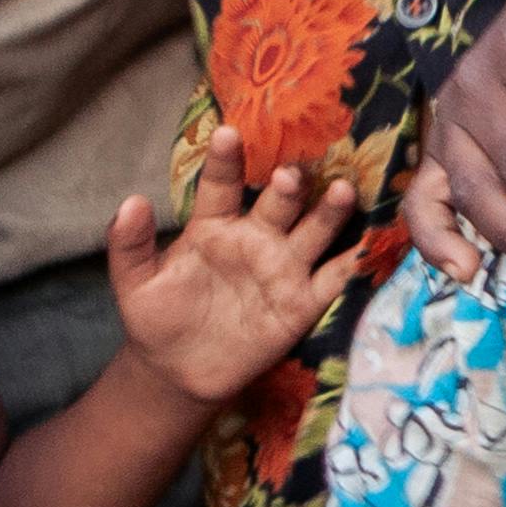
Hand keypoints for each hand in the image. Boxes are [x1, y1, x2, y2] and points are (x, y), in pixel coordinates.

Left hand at [104, 125, 366, 405]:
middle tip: (292, 173)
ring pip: (314, 231)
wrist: (179, 372)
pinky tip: (375, 241)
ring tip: (342, 190)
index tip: (228, 134)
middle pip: (279, 204)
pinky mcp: (304, 301)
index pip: (220, 187)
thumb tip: (130, 202)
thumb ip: (130, 245)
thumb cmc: (156, 319)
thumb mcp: (134, 284)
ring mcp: (284, 267)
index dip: (225, 162)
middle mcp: (257, 237)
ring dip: (329, 212)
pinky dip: (357, 260)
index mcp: (214, 226)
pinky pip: (336, 277)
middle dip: (288, 187)